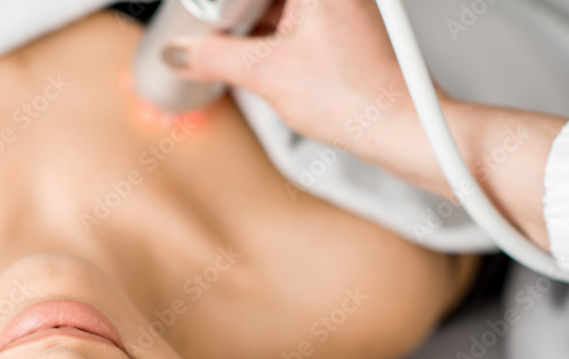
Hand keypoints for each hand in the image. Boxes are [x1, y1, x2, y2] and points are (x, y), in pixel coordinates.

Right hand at [163, 0, 566, 253]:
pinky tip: (260, 63)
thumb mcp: (265, 74)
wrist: (398, 127)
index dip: (219, 9)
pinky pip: (294, 22)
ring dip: (251, 29)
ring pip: (277, 8)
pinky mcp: (342, 28)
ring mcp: (340, 6)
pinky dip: (271, 39)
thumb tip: (179, 52)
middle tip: (210, 38)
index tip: (199, 24)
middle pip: (262, 0)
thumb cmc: (356, 97)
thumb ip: (213, 57)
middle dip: (234, 17)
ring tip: (236, 55)